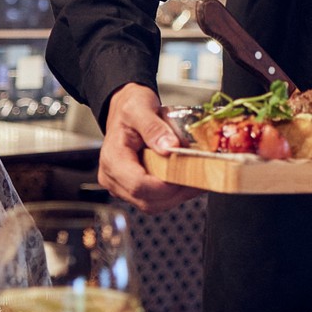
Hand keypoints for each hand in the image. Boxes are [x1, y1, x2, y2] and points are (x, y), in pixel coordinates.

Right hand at [96, 83, 199, 212]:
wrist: (125, 106)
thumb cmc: (129, 107)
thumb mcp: (140, 108)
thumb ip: (154, 128)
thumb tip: (170, 147)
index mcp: (112, 158)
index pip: (137, 184)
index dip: (163, 185)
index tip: (186, 174)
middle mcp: (113, 177)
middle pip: (146, 200)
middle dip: (175, 192)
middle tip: (199, 177)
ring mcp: (122, 186)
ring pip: (153, 204)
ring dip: (177, 195)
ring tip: (197, 178)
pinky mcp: (133, 189)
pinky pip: (155, 200)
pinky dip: (174, 194)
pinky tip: (188, 181)